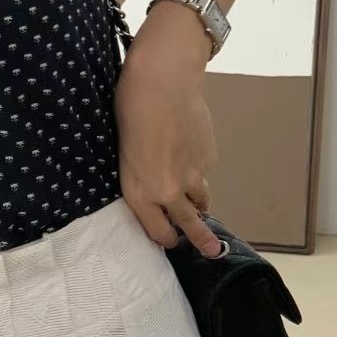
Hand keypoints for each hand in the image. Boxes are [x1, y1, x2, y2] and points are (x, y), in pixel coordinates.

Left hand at [114, 17, 224, 256]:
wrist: (163, 84)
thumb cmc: (131, 111)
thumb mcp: (125, 154)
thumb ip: (141, 177)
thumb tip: (157, 185)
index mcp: (139, 193)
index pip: (158, 231)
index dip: (166, 239)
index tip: (171, 242)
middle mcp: (168, 192)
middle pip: (189, 226)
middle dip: (201, 241)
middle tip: (212, 252)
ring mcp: (192, 177)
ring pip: (201, 199)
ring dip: (199, 202)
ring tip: (200, 204)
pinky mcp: (208, 159)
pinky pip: (205, 171)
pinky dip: (200, 167)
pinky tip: (190, 148)